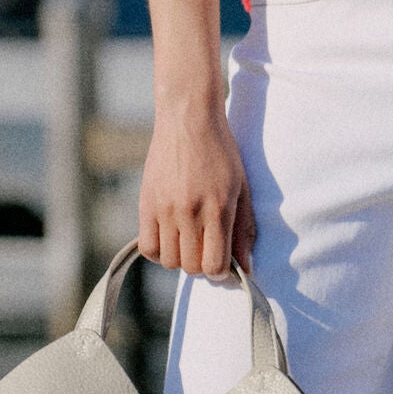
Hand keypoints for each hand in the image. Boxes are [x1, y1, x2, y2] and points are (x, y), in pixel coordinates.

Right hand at [138, 99, 256, 277]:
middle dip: (203, 265)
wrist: (188, 120)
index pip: (215, 264)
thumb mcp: (241, 187)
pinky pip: (147, 247)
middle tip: (208, 249)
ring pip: (170, 261)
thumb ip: (244, 228)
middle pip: (192, 267)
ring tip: (190, 240)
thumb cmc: (221, 152)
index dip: (223, 273)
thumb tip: (247, 267)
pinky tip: (171, 238)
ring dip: (182, 258)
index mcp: (218, 208)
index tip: (225, 266)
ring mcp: (165, 209)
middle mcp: (190, 212)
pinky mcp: (146, 204)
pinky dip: (159, 251)